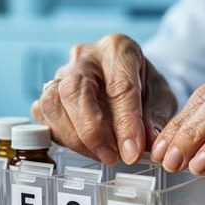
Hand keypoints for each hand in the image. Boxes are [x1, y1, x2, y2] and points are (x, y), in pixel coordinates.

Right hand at [32, 34, 177, 164]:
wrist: (129, 78)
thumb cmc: (144, 85)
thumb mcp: (161, 96)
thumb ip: (155, 117)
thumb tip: (146, 143)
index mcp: (118, 49)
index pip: (120, 86)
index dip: (126, 123)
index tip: (132, 151)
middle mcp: (85, 57)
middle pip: (75, 89)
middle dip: (92, 130)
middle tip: (111, 156)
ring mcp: (62, 72)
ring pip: (52, 102)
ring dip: (75, 137)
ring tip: (100, 154)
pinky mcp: (47, 91)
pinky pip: (43, 114)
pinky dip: (61, 136)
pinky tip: (83, 147)